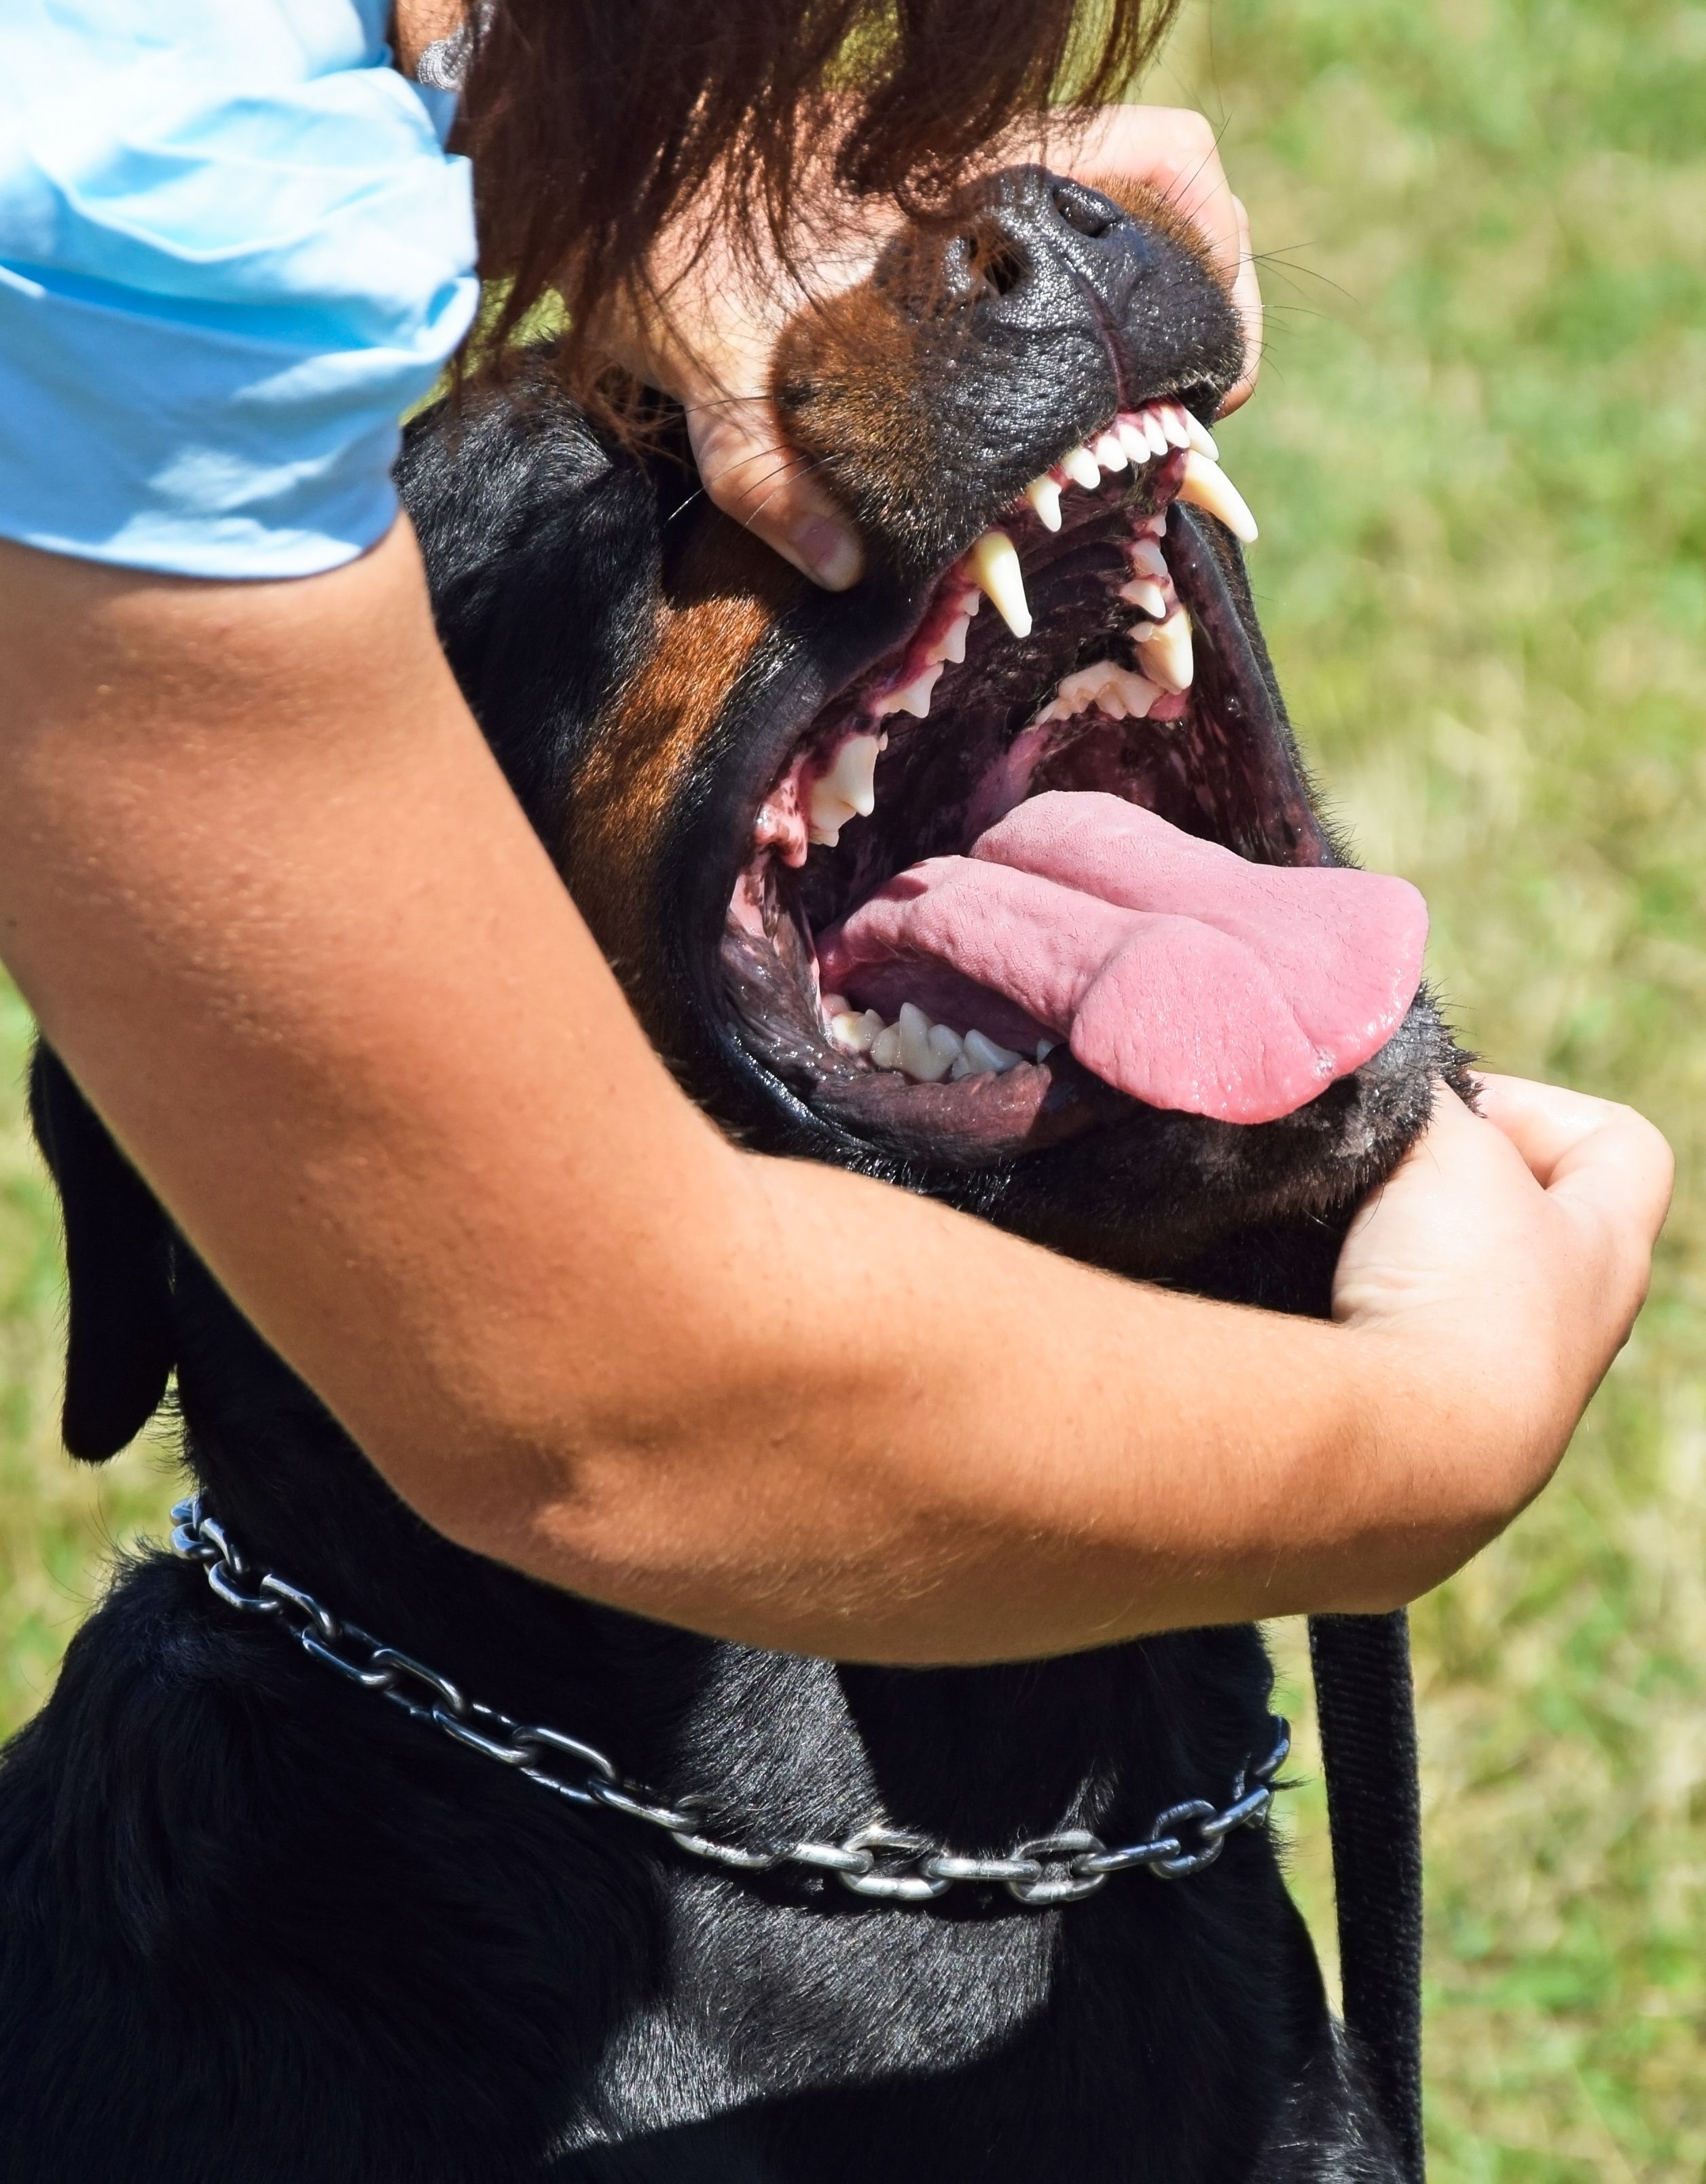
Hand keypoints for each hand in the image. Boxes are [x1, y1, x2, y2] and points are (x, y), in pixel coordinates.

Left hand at [604, 104, 1260, 590]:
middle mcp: (978, 170)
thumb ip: (762, 464)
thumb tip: (844, 567)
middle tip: (1182, 424)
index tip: (1219, 377)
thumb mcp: (699, 352)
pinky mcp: (917, 214)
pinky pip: (1032, 251)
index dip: (1224, 259)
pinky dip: (1059, 322)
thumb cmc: (645, 234)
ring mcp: (956, 188)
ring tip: (1123, 430)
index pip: (1163, 160)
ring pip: (1107, 222)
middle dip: (1201, 306)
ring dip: (1135, 317)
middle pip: (1164, 196)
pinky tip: (1025, 410)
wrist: (583, 149)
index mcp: (964, 176)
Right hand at [1334, 1075, 1671, 1540]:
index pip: (1619, 1146)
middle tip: (1381, 1177)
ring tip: (1327, 1244)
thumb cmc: (1455, 1285)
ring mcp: (1504, 1405)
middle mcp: (1572, 1334)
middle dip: (1447, 1190)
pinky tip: (1301, 1309)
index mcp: (1605, 1252)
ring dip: (1390, 1266)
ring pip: (1448, 1302)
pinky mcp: (1427, 1452)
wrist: (1405, 1456)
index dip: (1540, 1107)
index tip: (1454, 1113)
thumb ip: (1420, 1099)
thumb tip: (1379, 1071)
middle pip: (1525, 1227)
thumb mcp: (1442, 1148)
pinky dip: (1349, 1328)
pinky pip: (1389, 1364)